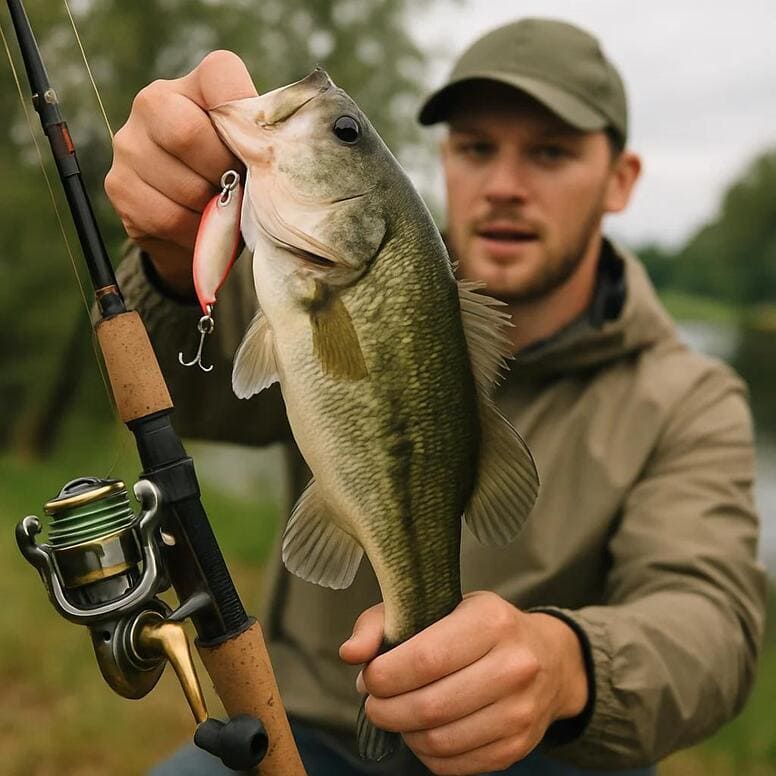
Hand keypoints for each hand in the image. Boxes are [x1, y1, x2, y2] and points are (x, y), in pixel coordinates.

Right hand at [105, 50, 256, 293]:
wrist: (195, 222)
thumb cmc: (233, 178)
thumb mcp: (252, 153)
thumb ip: (261, 143)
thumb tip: (274, 156)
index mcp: (193, 84)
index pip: (220, 75)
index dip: (247, 117)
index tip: (260, 151)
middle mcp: (152, 102)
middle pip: (188, 134)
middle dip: (225, 174)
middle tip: (239, 190)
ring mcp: (129, 144)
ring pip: (182, 185)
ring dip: (215, 210)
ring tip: (223, 210)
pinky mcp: (119, 187)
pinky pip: (167, 218)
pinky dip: (196, 231)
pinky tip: (204, 226)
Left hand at [339, 591, 587, 775]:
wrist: (548, 657)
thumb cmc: (477, 626)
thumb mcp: (436, 604)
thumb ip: (383, 622)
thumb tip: (350, 654)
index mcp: (491, 621)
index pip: (426, 658)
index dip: (385, 675)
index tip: (370, 677)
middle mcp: (514, 666)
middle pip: (430, 705)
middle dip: (386, 709)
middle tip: (374, 702)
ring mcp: (521, 711)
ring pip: (440, 740)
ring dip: (404, 733)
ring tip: (397, 715)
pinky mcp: (519, 746)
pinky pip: (455, 765)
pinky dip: (426, 754)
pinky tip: (422, 732)